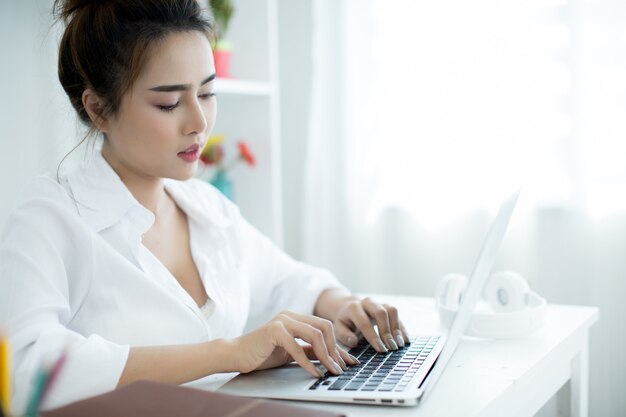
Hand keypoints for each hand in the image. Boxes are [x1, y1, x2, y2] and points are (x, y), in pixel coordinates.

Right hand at [230, 310, 358, 377]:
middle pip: (324, 327)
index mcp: (295, 318)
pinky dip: (308, 363)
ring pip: (315, 334)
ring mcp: (282, 321)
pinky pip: (298, 347)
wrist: (235, 355)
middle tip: (340, 367)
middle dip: (335, 349)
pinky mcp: (274, 331)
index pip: (324, 327)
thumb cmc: (261, 354)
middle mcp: (290, 315)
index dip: (337, 345)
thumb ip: (308, 350)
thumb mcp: (290, 352)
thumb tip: (330, 357)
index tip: (348, 361)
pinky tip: (315, 373)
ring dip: (326, 355)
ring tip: (331, 370)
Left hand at [332, 296, 409, 352]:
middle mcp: (367, 302)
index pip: (364, 322)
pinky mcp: (386, 307)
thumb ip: (344, 335)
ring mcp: (378, 303)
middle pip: (380, 312)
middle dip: (386, 331)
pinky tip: (404, 340)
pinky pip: (397, 314)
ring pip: (391, 310)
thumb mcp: (339, 328)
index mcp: (353, 308)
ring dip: (396, 328)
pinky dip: (401, 327)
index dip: (373, 337)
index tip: (381, 350)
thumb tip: (353, 341)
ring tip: (399, 344)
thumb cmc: (344, 321)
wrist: (348, 307)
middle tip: (391, 347)